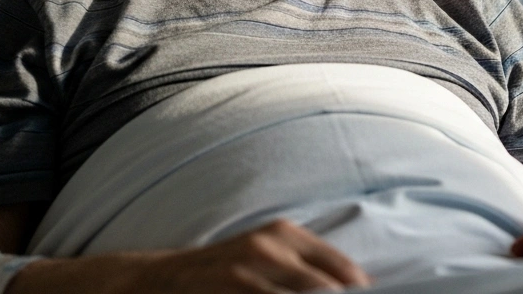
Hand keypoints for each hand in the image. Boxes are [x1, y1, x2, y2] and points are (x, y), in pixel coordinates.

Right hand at [131, 219, 370, 292]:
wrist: (163, 278)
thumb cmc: (226, 266)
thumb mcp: (264, 251)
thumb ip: (303, 264)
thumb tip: (354, 286)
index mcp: (283, 234)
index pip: (337, 266)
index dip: (358, 288)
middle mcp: (268, 249)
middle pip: (324, 289)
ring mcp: (246, 275)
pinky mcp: (231, 293)